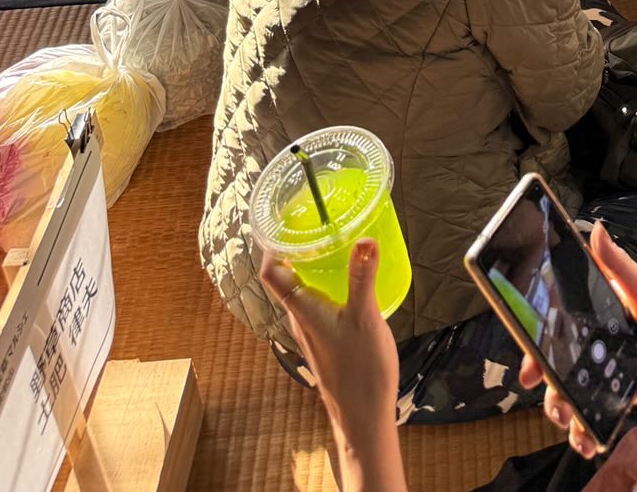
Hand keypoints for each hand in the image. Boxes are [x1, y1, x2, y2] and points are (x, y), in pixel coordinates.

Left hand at [260, 241, 401, 479]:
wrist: (364, 418)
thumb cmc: (360, 372)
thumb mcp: (364, 318)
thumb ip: (363, 278)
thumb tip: (364, 238)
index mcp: (302, 310)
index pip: (272, 272)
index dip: (271, 244)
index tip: (283, 218)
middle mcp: (301, 319)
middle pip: (287, 278)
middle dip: (296, 249)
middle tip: (315, 221)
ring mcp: (313, 331)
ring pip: (304, 291)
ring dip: (313, 266)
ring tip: (334, 243)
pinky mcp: (327, 340)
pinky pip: (319, 304)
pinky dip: (328, 285)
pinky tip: (352, 281)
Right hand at [518, 223, 636, 458]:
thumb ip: (618, 264)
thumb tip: (596, 229)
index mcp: (589, 315)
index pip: (551, 328)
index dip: (533, 344)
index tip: (525, 364)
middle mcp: (589, 345)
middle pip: (553, 365)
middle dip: (543, 382)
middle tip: (544, 390)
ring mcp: (600, 373)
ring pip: (568, 395)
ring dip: (561, 411)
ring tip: (567, 421)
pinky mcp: (615, 398)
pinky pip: (593, 416)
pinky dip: (585, 433)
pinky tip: (586, 443)